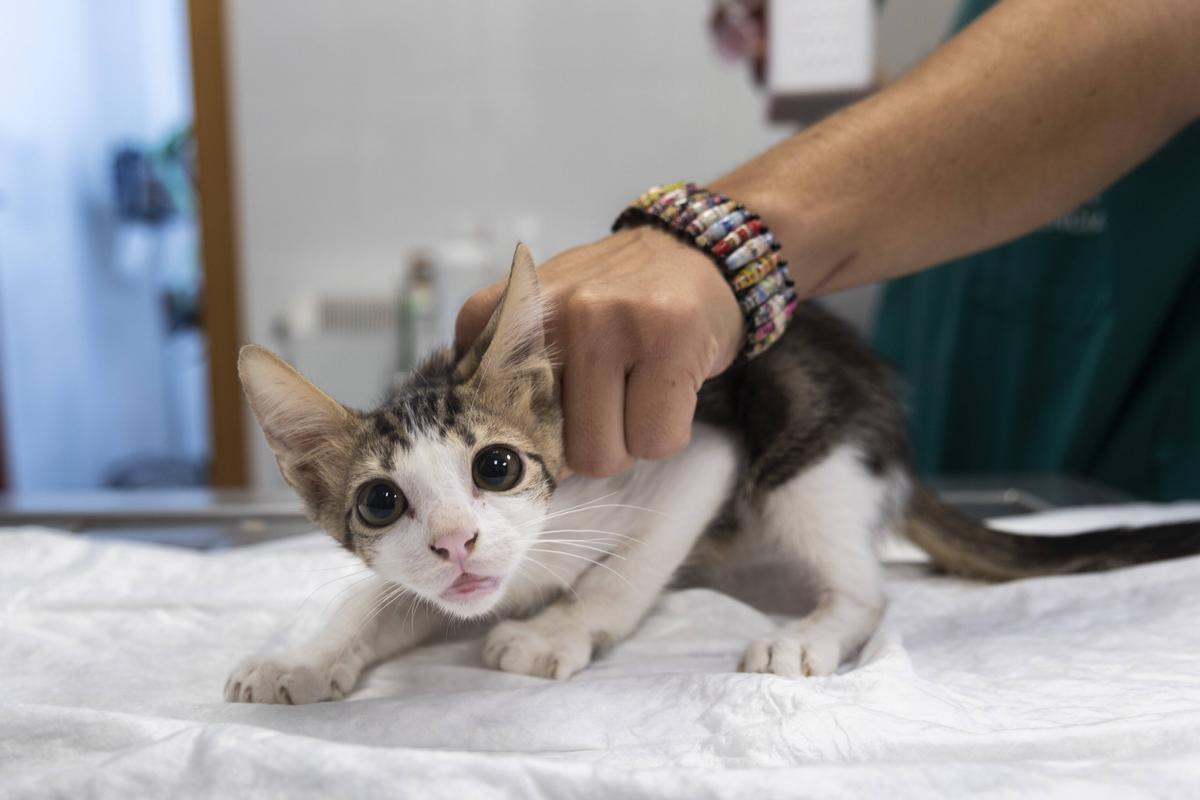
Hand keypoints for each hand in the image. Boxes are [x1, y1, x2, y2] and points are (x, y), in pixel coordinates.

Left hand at [455, 227, 743, 476]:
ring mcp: (603, 316)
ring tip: (638, 387)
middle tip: (609, 395)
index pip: (492, 434)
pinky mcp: (667, 332)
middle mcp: (541, 309)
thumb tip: (509, 475)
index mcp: (491, 316)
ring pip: (603, 455)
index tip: (557, 418)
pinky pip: (657, 441)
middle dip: (588, 444)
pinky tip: (669, 382)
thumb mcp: (538, 335)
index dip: (536, 443)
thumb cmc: (606, 311)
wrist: (686, 250)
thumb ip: (509, 392)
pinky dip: (668, 430)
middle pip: (552, 453)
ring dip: (629, 440)